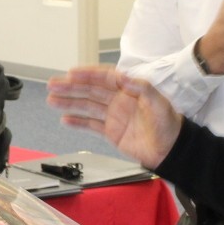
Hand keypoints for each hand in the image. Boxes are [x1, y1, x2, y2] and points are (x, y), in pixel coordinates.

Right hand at [46, 65, 181, 170]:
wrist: (171, 151)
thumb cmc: (169, 125)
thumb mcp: (159, 103)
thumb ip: (142, 88)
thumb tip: (124, 77)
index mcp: (129, 89)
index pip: (104, 78)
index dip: (87, 75)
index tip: (71, 74)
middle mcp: (119, 100)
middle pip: (90, 90)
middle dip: (71, 87)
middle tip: (53, 84)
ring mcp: (114, 116)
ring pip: (87, 106)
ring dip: (69, 102)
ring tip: (52, 100)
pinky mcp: (111, 131)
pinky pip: (91, 124)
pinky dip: (77, 121)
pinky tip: (65, 119)